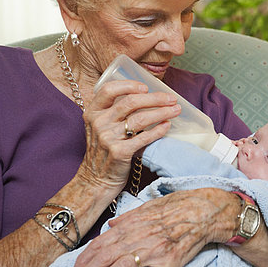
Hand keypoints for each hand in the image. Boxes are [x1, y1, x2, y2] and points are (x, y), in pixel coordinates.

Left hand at [67, 188, 239, 266]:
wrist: (207, 209)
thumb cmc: (180, 205)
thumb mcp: (152, 204)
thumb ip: (129, 216)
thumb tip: (111, 225)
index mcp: (136, 223)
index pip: (104, 241)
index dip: (87, 257)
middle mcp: (143, 236)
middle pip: (108, 255)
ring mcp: (157, 250)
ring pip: (124, 266)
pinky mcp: (172, 261)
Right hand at [76, 80, 181, 195]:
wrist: (95, 181)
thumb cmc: (103, 151)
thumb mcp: (99, 127)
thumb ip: (114, 112)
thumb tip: (145, 97)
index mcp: (92, 113)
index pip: (108, 89)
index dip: (129, 85)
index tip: (146, 87)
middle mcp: (99, 123)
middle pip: (131, 102)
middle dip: (155, 98)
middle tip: (171, 98)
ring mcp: (108, 138)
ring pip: (140, 118)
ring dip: (162, 112)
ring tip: (175, 110)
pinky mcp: (120, 153)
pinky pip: (144, 137)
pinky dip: (158, 130)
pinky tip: (167, 125)